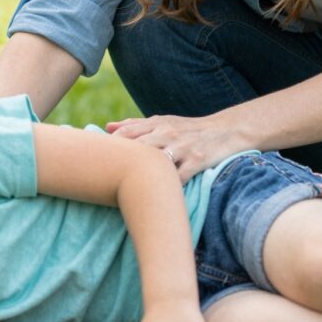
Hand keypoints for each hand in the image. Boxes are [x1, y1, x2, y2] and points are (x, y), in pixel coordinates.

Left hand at [107, 113, 250, 182]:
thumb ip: (136, 125)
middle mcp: (167, 133)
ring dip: (141, 177)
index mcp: (157, 124)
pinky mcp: (197, 160)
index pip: (126, 134)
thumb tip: (106, 127)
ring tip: (125, 193)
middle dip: (119, 164)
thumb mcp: (164, 122)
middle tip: (103, 182)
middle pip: (136, 148)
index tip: (93, 161)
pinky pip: (178, 177)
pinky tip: (156, 199)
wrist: (228, 131)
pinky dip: (167, 188)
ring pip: (155, 162)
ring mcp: (182, 147)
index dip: (109, 148)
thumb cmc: (190, 129)